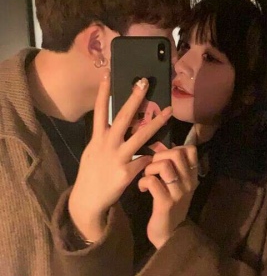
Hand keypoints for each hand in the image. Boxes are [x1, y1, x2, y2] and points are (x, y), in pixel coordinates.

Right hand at [69, 74, 172, 241]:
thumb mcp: (93, 151)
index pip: (100, 111)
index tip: (108, 74)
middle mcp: (106, 145)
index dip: (103, 93)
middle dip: (134, 99)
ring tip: (169, 110)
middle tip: (144, 82)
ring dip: (157, 122)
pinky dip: (152, 156)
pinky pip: (145, 159)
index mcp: (97, 138)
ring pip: (140, 136)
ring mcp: (117, 158)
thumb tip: (118, 124)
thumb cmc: (91, 173)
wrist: (87, 201)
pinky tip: (159, 153)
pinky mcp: (127, 172)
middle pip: (122, 117)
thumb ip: (105, 137)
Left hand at [138, 146, 198, 248]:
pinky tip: (142, 189)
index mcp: (192, 175)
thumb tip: (157, 145)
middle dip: (158, 155)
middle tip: (152, 167)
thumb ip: (170, 165)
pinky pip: (152, 181)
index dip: (174, 147)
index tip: (163, 157)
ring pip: (163, 165)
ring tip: (146, 177)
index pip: (190, 149)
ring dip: (149, 168)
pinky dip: (143, 182)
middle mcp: (189, 182)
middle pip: (176, 153)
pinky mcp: (165, 203)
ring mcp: (178, 193)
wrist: (170, 235)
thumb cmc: (170, 205)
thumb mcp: (175, 184)